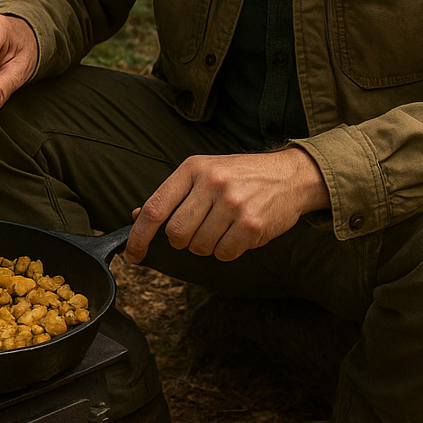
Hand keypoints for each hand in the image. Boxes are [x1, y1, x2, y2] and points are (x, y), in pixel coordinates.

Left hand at [124, 146, 329, 264]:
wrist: (290, 175)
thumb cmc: (242, 175)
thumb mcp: (205, 171)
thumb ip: (173, 194)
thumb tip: (137, 215)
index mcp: (193, 168)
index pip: (154, 208)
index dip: (138, 236)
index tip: (133, 255)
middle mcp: (212, 183)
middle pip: (176, 234)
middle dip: (183, 240)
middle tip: (200, 229)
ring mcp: (233, 204)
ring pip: (200, 247)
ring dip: (208, 245)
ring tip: (224, 226)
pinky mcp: (251, 224)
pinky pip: (224, 254)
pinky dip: (227, 250)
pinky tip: (239, 232)